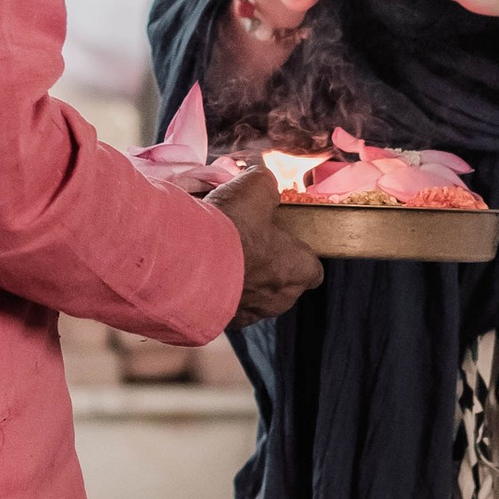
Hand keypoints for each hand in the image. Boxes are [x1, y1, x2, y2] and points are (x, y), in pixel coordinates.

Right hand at [210, 164, 323, 323]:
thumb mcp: (254, 188)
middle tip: (247, 243)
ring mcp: (252, 313)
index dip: (298, 253)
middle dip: (268, 266)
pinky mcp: (222, 321)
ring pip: (254, 297)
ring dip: (242, 279)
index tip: (280, 239)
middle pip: (283, 284)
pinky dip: (218, 291)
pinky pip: (226, 305)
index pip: (313, 269)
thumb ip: (264, 183)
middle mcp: (280, 298)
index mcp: (299, 270)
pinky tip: (204, 272)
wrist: (186, 262)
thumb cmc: (231, 228)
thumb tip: (259, 176)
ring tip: (221, 256)